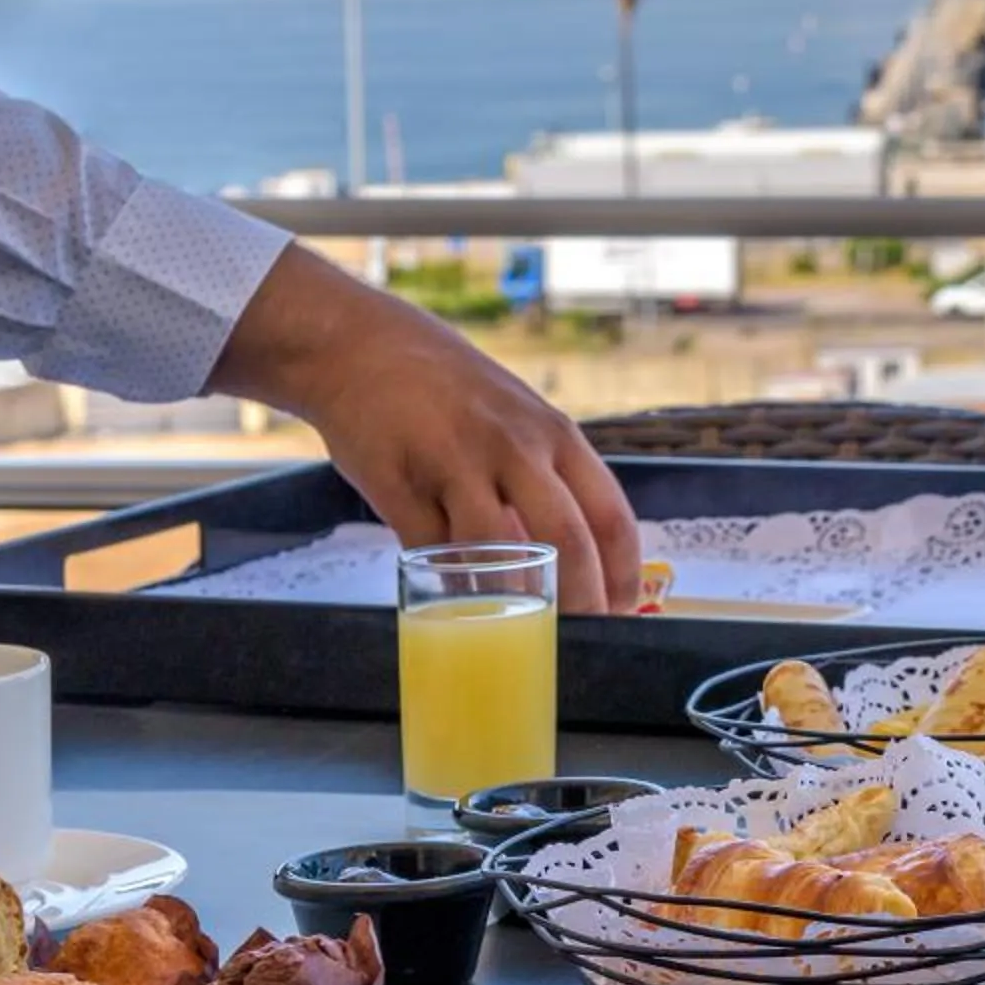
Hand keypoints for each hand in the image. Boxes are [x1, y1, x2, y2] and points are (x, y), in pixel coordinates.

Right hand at [210, 246, 639, 612]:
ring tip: (514, 629)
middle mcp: (515, 447)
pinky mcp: (400, 484)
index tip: (622, 610)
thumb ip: (543, 482)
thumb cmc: (451, 393)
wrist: (361, 347)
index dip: (621, 573)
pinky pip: (433, 553)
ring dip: (509, 601)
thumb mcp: (517, 421)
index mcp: (556, 435)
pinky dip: (447, 582)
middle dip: (578, 601)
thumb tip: (576, 561)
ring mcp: (457, 464)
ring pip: (497, 553)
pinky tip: (454, 597)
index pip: (610, 514)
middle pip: (566, 540)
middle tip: (575, 636)